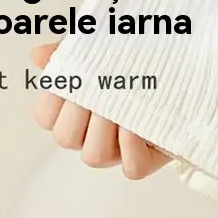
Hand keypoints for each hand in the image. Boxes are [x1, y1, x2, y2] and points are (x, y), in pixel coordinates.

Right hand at [31, 43, 169, 179]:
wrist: (179, 69)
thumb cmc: (133, 63)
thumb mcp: (102, 49)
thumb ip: (70, 52)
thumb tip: (38, 55)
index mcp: (73, 110)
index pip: (46, 116)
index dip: (53, 100)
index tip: (71, 80)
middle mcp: (91, 135)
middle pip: (65, 137)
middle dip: (79, 112)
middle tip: (97, 90)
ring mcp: (116, 151)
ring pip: (94, 156)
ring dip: (104, 129)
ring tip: (119, 104)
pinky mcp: (144, 160)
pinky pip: (132, 168)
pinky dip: (131, 147)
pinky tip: (136, 123)